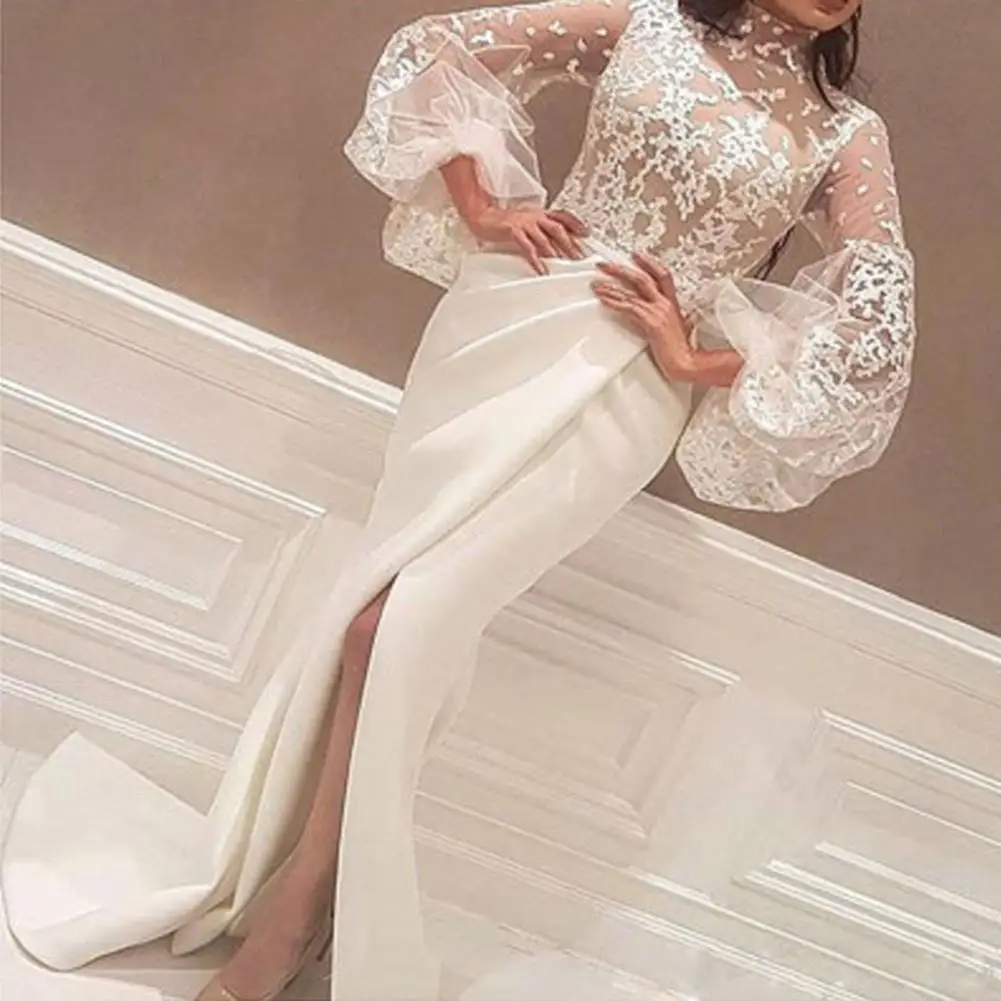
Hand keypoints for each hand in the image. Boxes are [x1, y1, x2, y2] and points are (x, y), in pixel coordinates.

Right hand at [465, 204, 588, 275]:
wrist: (483, 216)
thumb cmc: (504, 223)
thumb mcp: (526, 223)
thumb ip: (540, 230)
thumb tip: (554, 243)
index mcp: (539, 213)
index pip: (562, 216)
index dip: (576, 224)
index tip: (587, 234)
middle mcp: (534, 216)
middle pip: (558, 228)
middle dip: (570, 243)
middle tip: (579, 256)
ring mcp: (524, 223)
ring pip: (545, 238)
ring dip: (556, 252)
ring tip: (564, 263)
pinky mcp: (513, 231)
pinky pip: (528, 247)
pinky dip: (536, 259)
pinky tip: (542, 269)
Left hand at [591, 252, 694, 378]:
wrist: (685, 362)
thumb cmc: (678, 350)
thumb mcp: (670, 328)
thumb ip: (659, 318)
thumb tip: (644, 315)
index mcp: (671, 303)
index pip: (662, 275)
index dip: (648, 263)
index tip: (634, 255)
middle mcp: (665, 303)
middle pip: (641, 278)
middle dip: (620, 270)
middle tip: (603, 265)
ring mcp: (658, 311)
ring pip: (631, 292)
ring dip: (610, 287)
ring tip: (595, 284)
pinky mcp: (651, 322)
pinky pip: (628, 308)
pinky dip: (614, 303)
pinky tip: (603, 300)